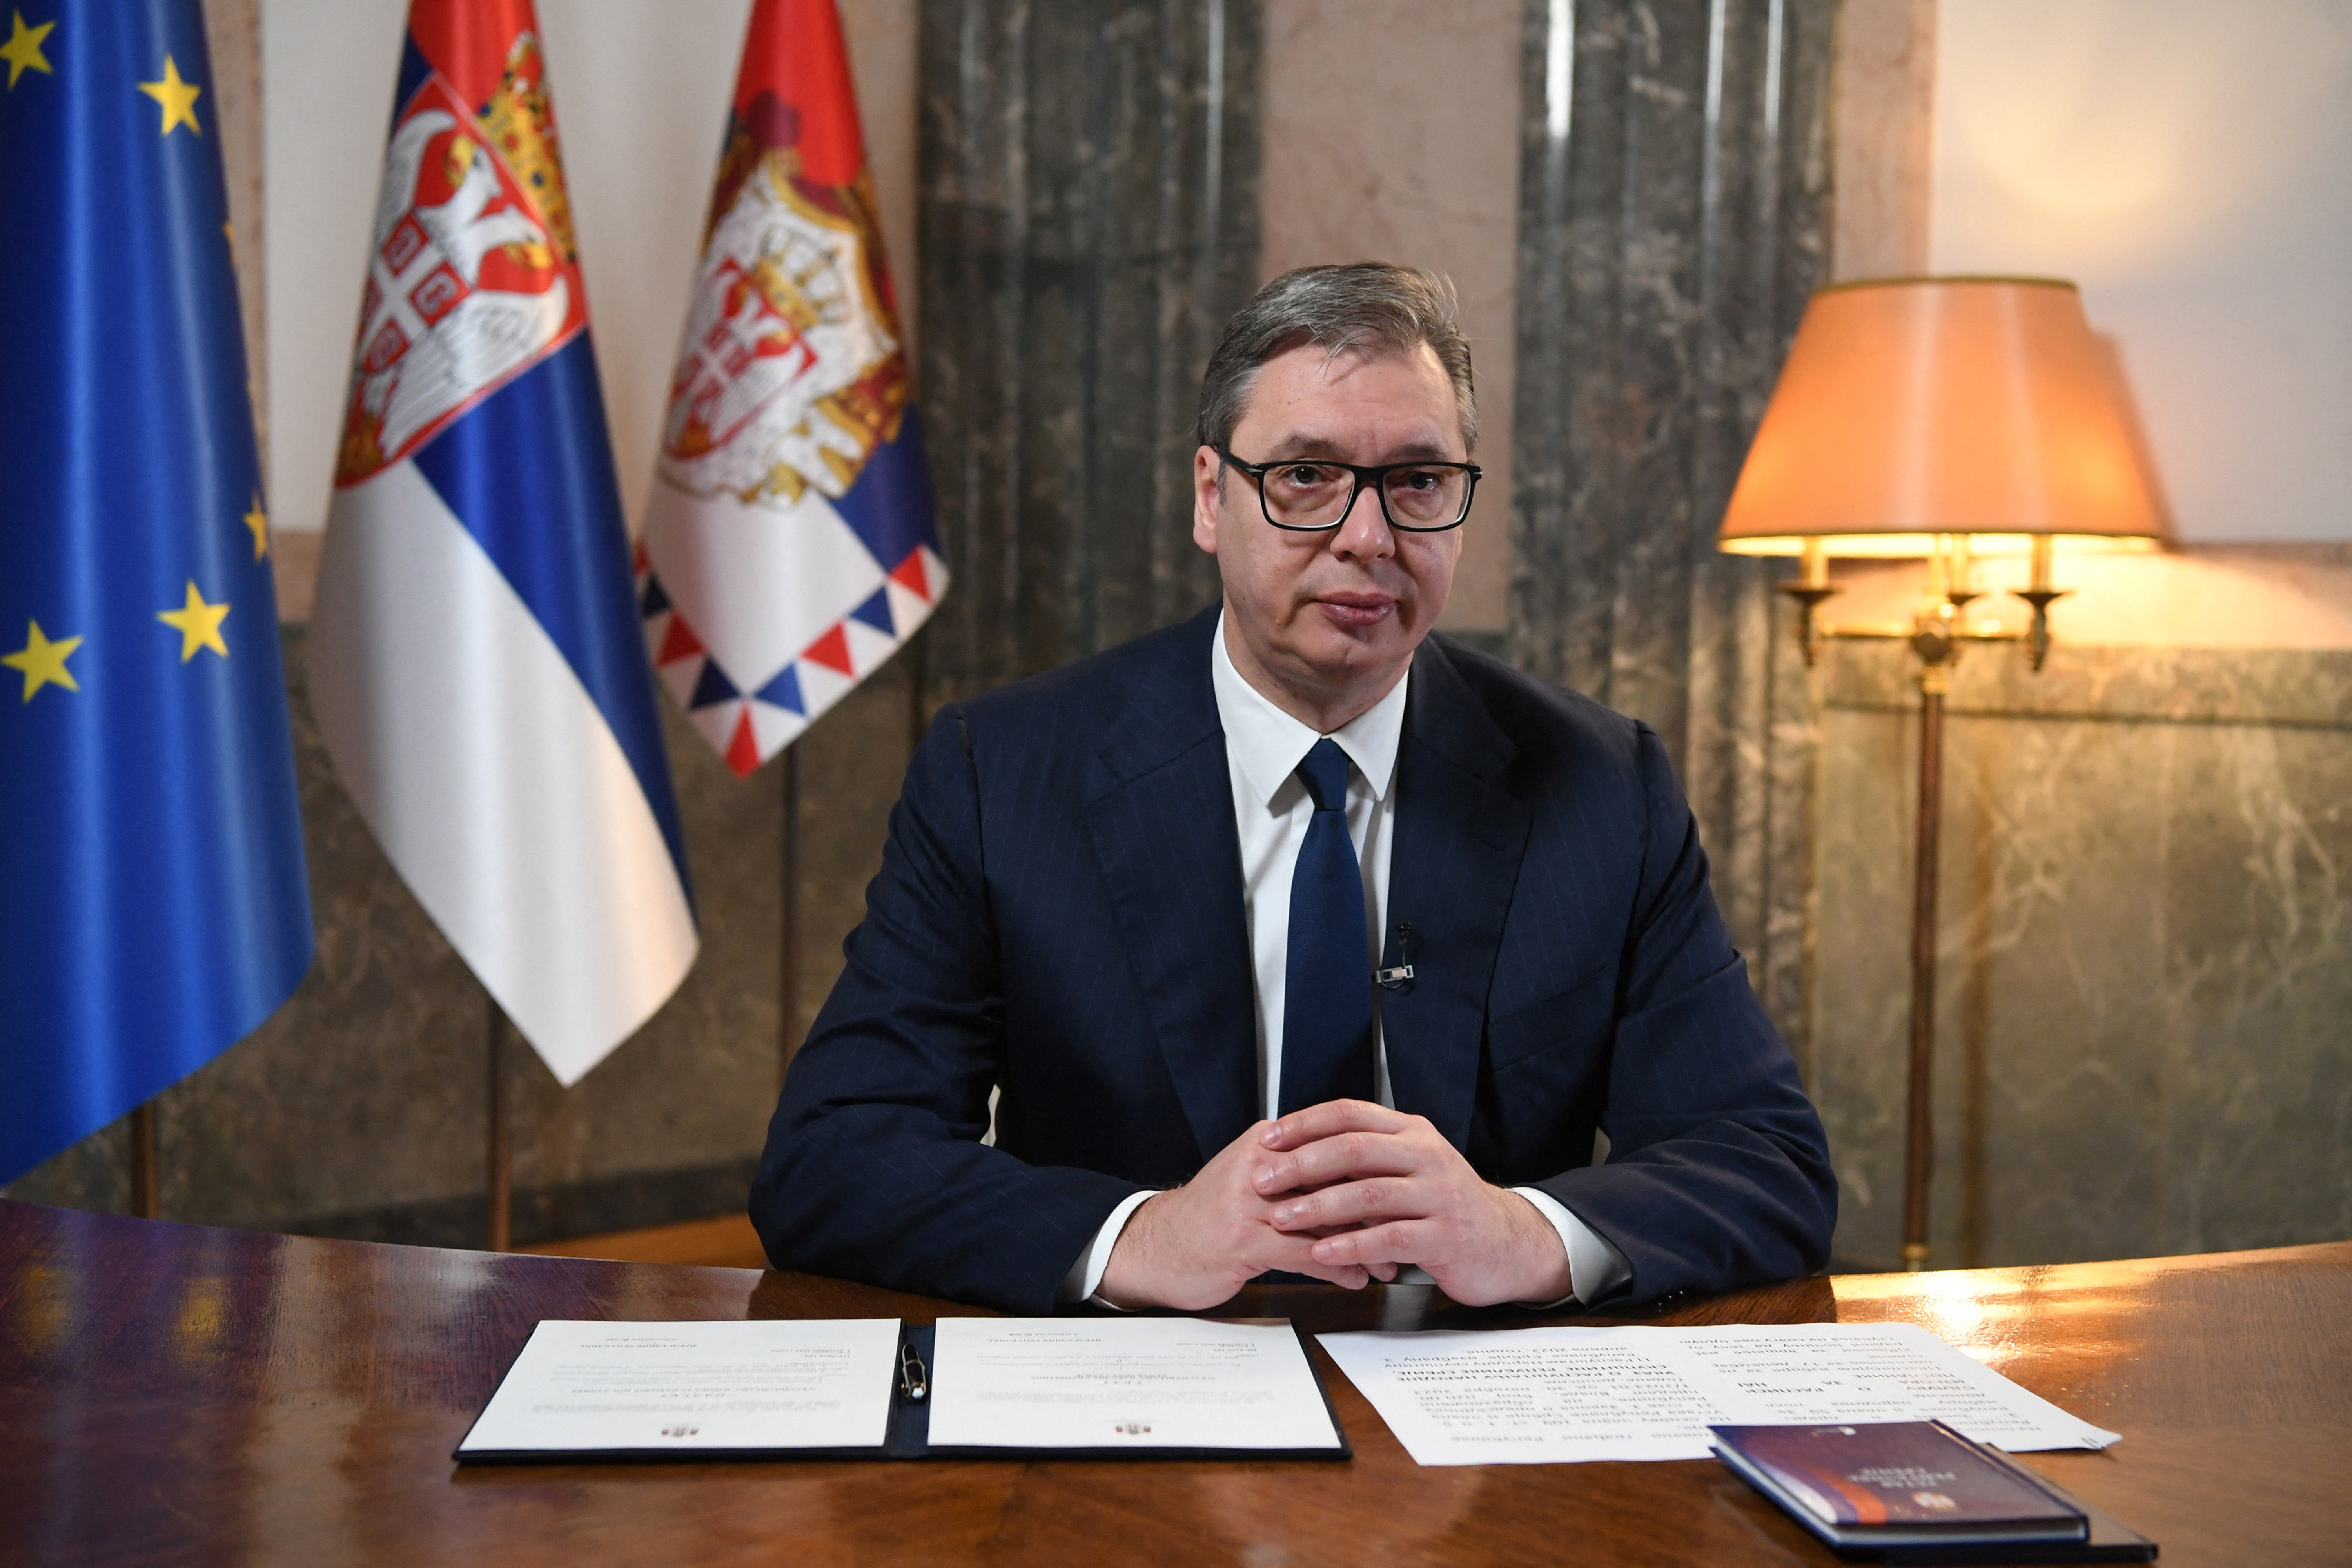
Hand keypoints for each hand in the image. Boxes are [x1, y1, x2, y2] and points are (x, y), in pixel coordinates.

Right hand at [1097, 1120, 1381, 1309]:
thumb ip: (1294, 1175)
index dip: (1369, 1173)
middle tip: (1403, 1230)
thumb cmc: (1209, 1218)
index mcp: (1263, 1144)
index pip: (1330, 1148)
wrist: (1154, 1247)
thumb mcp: (1251, 1182)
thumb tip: (1353, 1182)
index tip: (1399, 1194)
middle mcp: (1257, 1166)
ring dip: (1362, 1245)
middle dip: (1373, 1209)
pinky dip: (1336, 1267)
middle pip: (1333, 1181)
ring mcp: (1248, 1203)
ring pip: (1324, 1218)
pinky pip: (1305, 1253)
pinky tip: (1355, 1278)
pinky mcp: (1242, 1240)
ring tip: (1386, 1263)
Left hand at [1253, 1100, 1574, 1306]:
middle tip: (1262, 1179)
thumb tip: (1298, 1151)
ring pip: (1369, 1193)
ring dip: (1318, 1206)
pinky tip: (1322, 1253)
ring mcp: (1438, 1195)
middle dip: (1301, 1163)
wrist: (1504, 1242)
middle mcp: (1426, 1155)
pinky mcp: (1445, 1236)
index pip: (1350, 1113)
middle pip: (1354, 1148)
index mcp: (1412, 1132)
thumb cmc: (1444, 1205)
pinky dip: (1351, 1245)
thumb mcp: (1409, 1167)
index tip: (1267, 1137)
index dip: (1305, 1123)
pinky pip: (1389, 1238)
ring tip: (1281, 1218)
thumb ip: (1365, 1157)